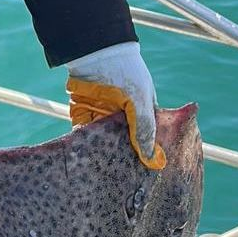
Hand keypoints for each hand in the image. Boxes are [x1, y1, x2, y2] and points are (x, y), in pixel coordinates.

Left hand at [65, 41, 164, 169]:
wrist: (96, 55)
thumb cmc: (127, 75)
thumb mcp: (141, 104)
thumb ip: (145, 132)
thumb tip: (154, 161)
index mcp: (141, 113)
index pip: (144, 140)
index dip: (144, 156)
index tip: (144, 175)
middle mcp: (122, 118)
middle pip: (123, 145)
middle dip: (122, 159)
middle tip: (124, 181)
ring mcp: (102, 118)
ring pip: (103, 143)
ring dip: (103, 154)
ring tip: (106, 176)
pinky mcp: (83, 116)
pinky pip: (85, 136)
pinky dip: (86, 146)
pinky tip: (88, 162)